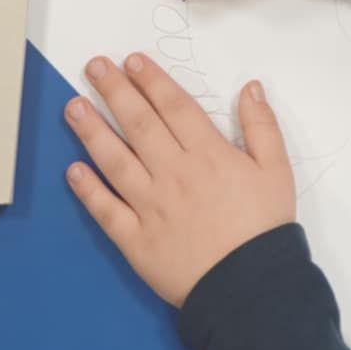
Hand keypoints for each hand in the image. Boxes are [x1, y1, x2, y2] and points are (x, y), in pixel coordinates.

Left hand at [65, 54, 294, 306]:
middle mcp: (174, 173)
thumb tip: (250, 87)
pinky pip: (107, 210)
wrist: (250, 289)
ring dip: (92, 131)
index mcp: (208, 154)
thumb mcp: (277, 171)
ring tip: (73, 107)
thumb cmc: (265, 228)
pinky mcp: (136, 240)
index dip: (151, 80)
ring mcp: (151, 206)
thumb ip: (262, 126)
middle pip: (139, 124)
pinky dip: (88, 190)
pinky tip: (73, 170)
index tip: (131, 60)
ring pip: (115, 160)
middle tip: (93, 67)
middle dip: (115, 91)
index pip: (173, 106)